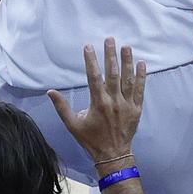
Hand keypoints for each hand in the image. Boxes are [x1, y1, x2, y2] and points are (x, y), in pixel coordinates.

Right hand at [48, 38, 145, 164]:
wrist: (113, 154)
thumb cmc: (91, 140)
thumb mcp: (73, 125)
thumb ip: (62, 107)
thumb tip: (50, 91)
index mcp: (98, 103)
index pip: (93, 77)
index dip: (91, 61)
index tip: (88, 46)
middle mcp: (113, 102)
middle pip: (112, 74)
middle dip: (110, 55)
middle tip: (110, 39)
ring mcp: (127, 105)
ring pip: (127, 79)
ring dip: (127, 62)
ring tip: (126, 46)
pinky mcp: (136, 109)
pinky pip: (140, 90)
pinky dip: (142, 76)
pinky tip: (142, 64)